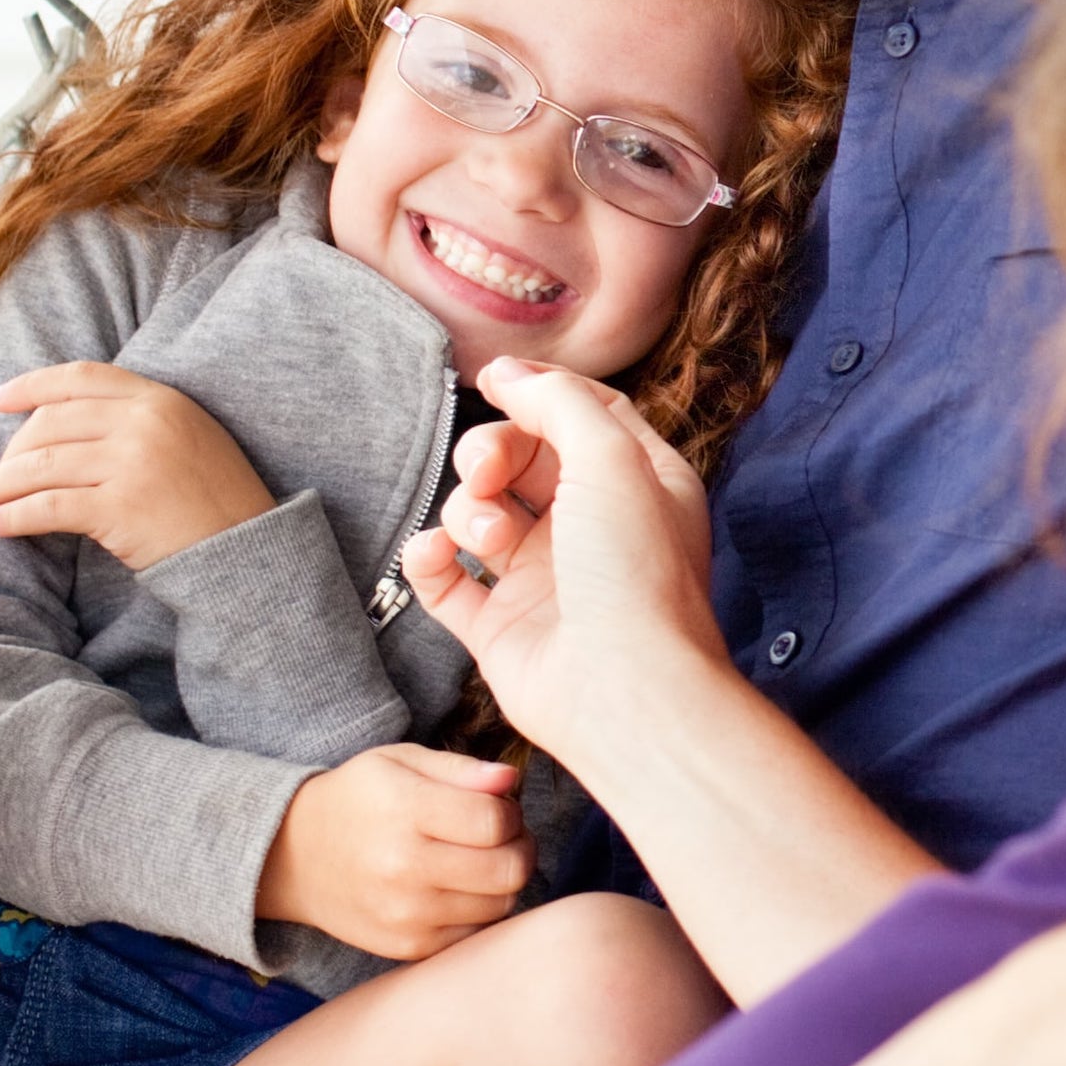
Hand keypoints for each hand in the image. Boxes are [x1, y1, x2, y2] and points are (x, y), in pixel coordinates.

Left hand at [0, 363, 275, 571]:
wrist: (250, 552)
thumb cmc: (215, 502)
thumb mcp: (188, 439)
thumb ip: (138, 421)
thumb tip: (59, 425)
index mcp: (162, 399)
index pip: (81, 378)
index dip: (32, 385)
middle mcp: (145, 422)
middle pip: (50, 424)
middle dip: (6, 452)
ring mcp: (133, 462)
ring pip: (39, 466)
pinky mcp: (120, 507)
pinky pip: (48, 507)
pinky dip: (12, 516)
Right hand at [257, 742, 527, 958]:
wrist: (294, 857)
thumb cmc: (359, 800)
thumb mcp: (401, 761)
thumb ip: (461, 768)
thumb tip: (511, 780)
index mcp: (404, 810)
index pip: (496, 822)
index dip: (511, 812)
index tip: (499, 807)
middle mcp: (403, 867)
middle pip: (509, 869)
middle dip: (519, 847)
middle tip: (502, 836)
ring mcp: (405, 914)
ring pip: (501, 905)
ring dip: (504, 881)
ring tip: (480, 860)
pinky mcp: (407, 947)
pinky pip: (476, 933)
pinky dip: (480, 910)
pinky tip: (459, 888)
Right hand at [400, 359, 727, 747]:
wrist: (624, 692)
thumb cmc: (634, 574)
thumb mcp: (612, 458)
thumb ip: (558, 402)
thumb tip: (507, 372)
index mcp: (637, 484)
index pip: (582, 414)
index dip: (537, 391)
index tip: (493, 380)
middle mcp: (591, 528)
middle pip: (518, 459)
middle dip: (488, 453)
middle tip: (483, 472)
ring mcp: (544, 580)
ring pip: (477, 514)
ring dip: (467, 511)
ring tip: (490, 541)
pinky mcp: (501, 628)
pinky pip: (443, 580)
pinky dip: (427, 560)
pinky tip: (432, 555)